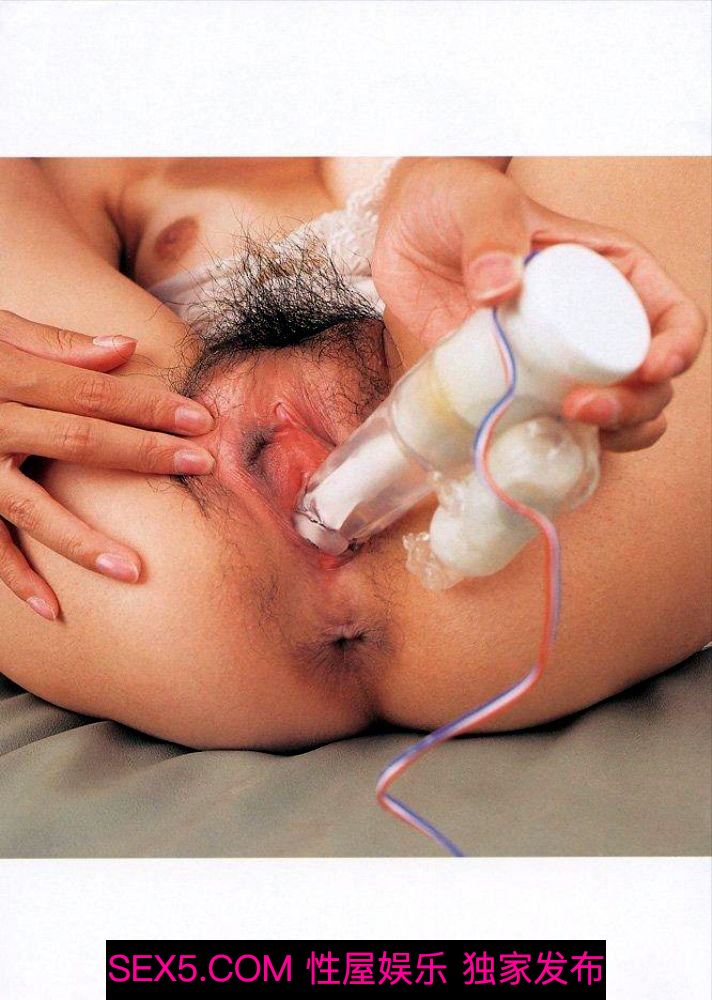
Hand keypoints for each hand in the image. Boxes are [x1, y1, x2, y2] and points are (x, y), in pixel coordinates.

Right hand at [0, 311, 214, 619]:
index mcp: (2, 373)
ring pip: (32, 508)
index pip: (90, 392)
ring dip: (84, 540)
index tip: (201, 419)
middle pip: (77, 440)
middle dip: (143, 452)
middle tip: (201, 465)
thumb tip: (124, 348)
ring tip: (135, 570)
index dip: (148, 405)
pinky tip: (54, 609)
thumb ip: (53, 342)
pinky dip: (16, 579)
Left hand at [372, 158, 705, 451]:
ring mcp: (559, 363)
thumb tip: (498, 288)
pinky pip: (553, 430)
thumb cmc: (459, 200)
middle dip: (634, 405)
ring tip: (567, 426)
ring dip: (609, 435)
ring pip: (614, 413)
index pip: (674, 316)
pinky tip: (535, 448)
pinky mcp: (521, 388)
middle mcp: (596, 324)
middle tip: (581, 407)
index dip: (678, 347)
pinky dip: (556, 448)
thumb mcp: (481, 203)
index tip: (651, 367)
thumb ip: (492, 235)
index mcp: (613, 273)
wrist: (407, 232)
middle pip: (649, 380)